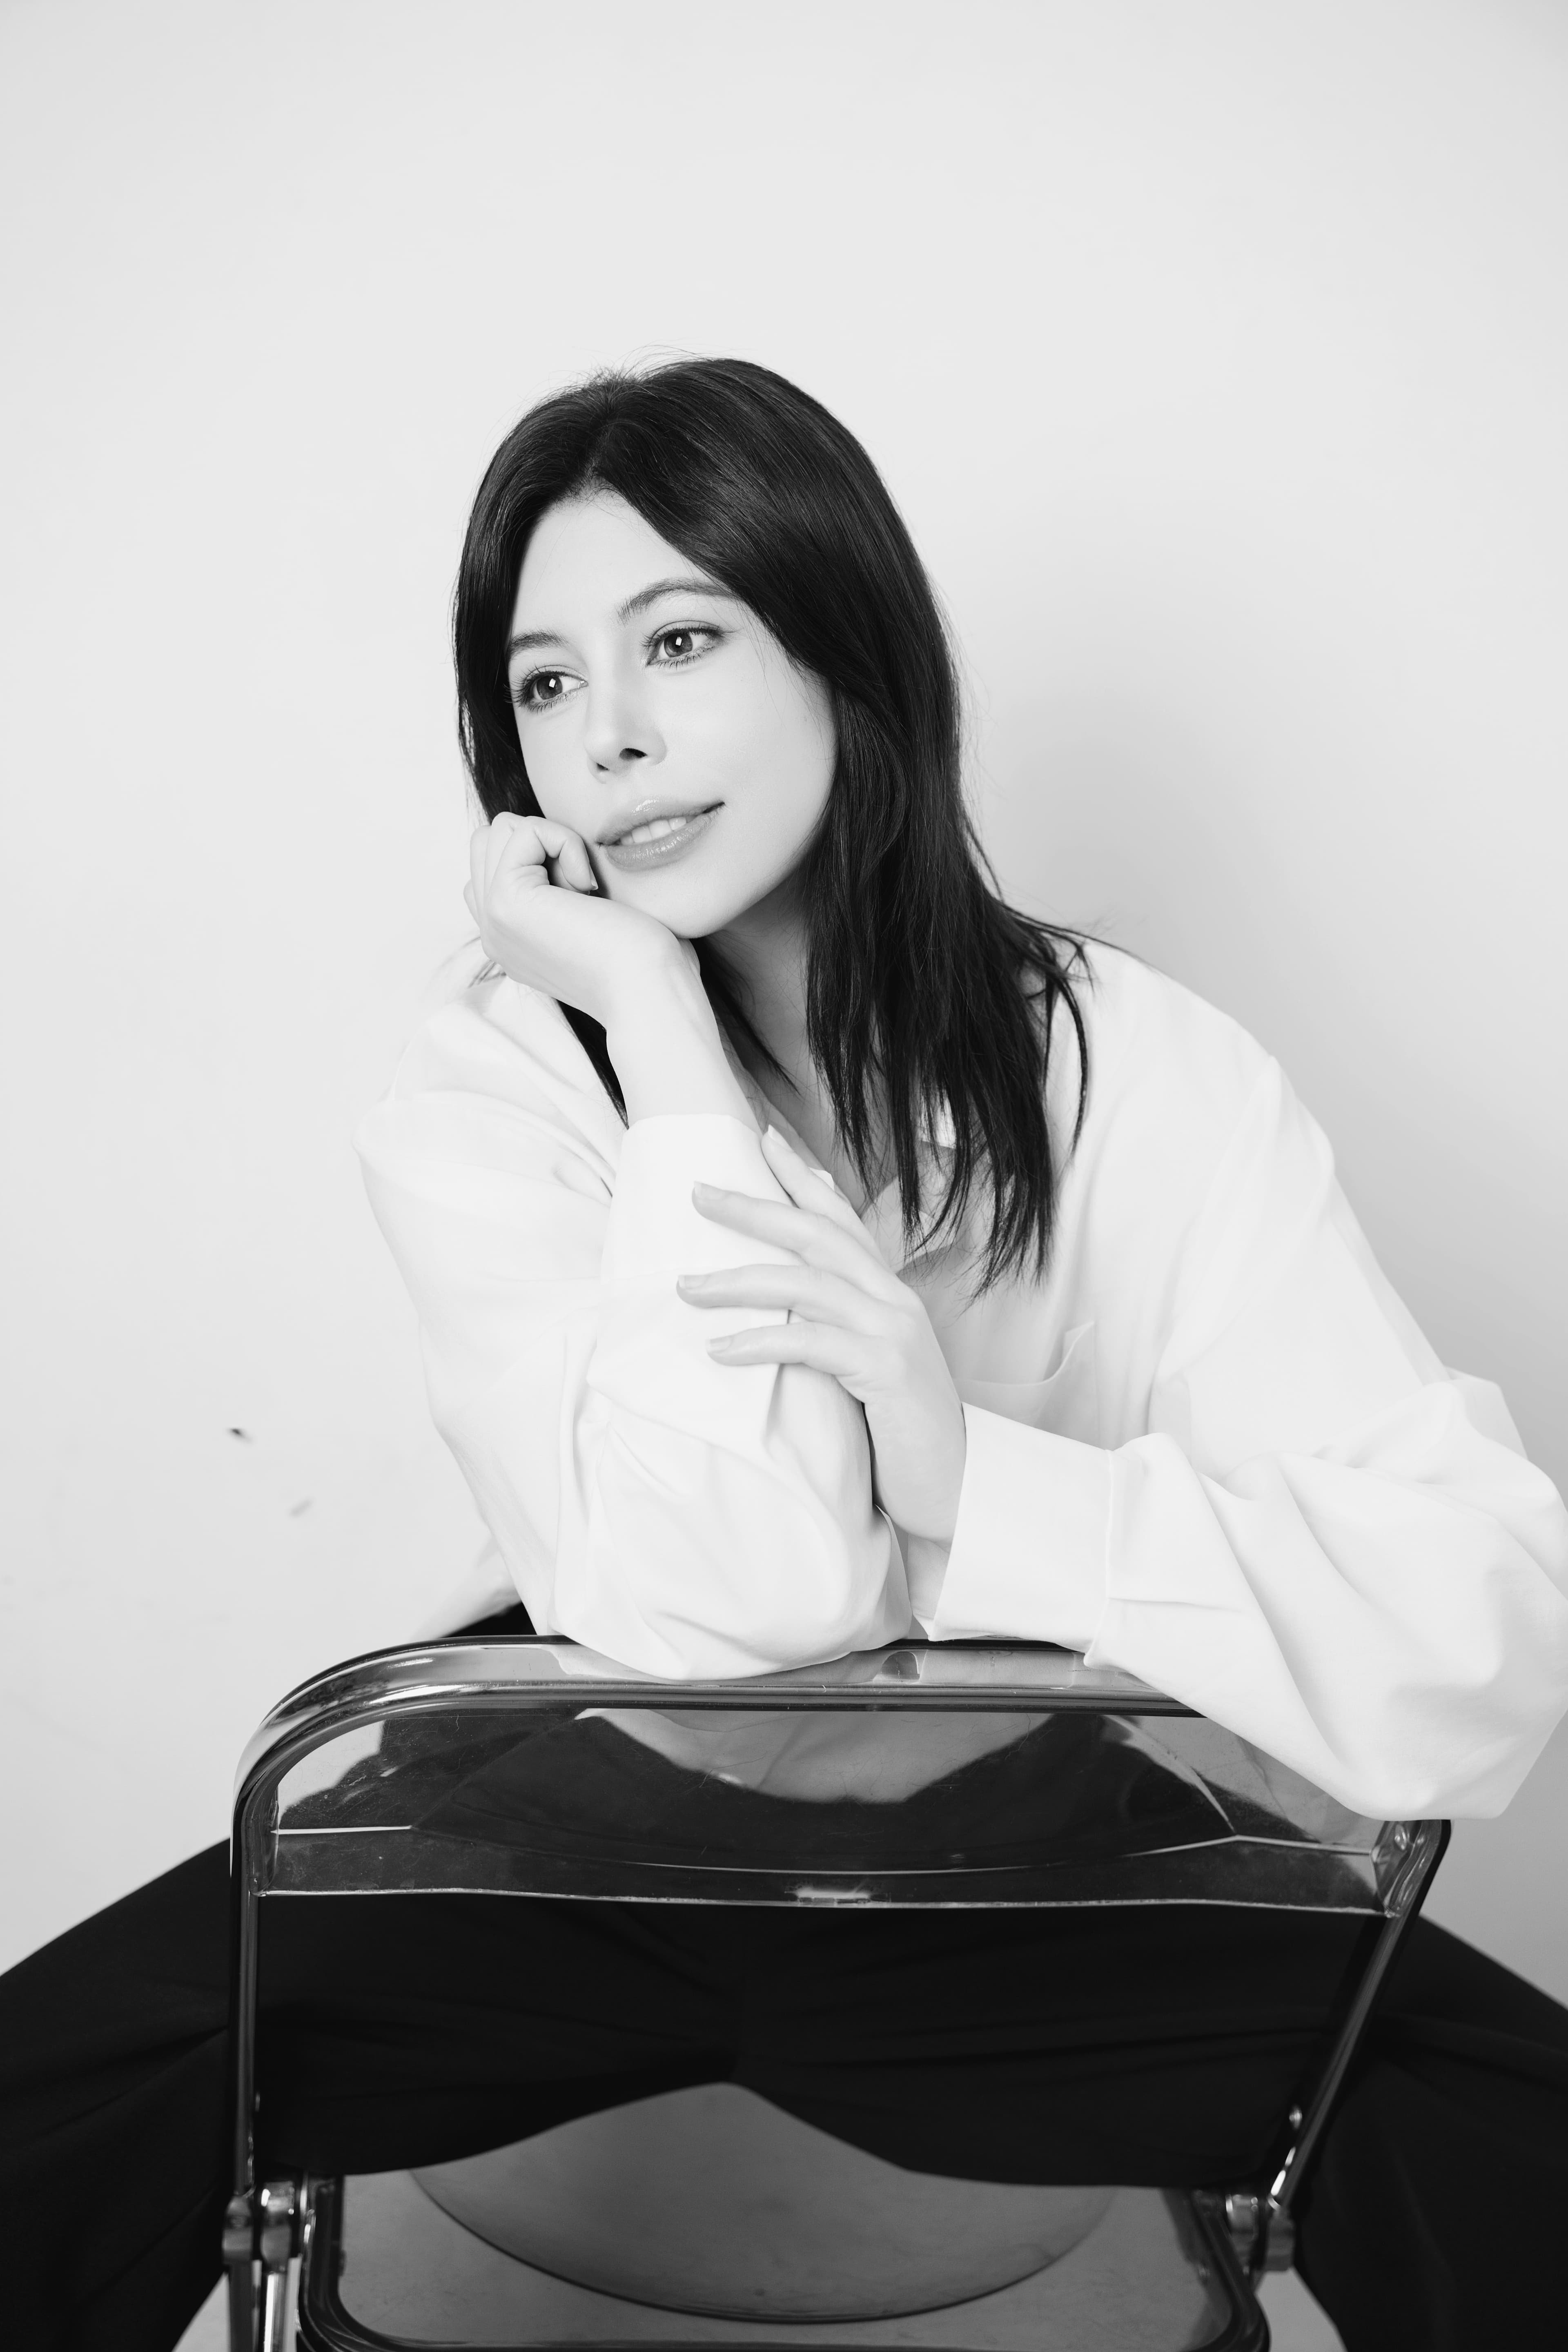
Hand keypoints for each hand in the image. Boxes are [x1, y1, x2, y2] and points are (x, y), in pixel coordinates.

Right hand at [465, 813, 684, 1026]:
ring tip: (584, 887)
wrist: (647, 991)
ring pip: (501, 830)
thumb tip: (560, 852)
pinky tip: (589, 886)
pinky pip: (525, 831)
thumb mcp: (589, 917)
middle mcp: (494, 932)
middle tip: (583, 886)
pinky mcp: (506, 902)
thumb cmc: (643, 958)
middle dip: (541, 841)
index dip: (541, 856)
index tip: (586, 893)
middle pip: (490, 841)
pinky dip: (566, 841)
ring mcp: (494, 919)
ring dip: (553, 840)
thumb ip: (559, 889)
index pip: (493, 866)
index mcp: (510, 939)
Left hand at [678, 1125, 967, 1543]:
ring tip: (685, 1286)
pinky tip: (721, 1349)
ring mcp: (893, 1332)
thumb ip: (836, 1323)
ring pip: (806, 1284)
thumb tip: (784, 1300)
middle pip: (817, 1234)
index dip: (803, 1177)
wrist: (958, 1488)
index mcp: (888, 1292)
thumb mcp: (868, 1363)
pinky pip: (811, 1343)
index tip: (763, 1139)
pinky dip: (760, 1343)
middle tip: (698, 1191)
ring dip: (738, 1280)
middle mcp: (893, 1300)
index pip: (841, 1219)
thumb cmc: (901, 1430)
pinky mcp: (886, 1371)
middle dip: (755, 1208)